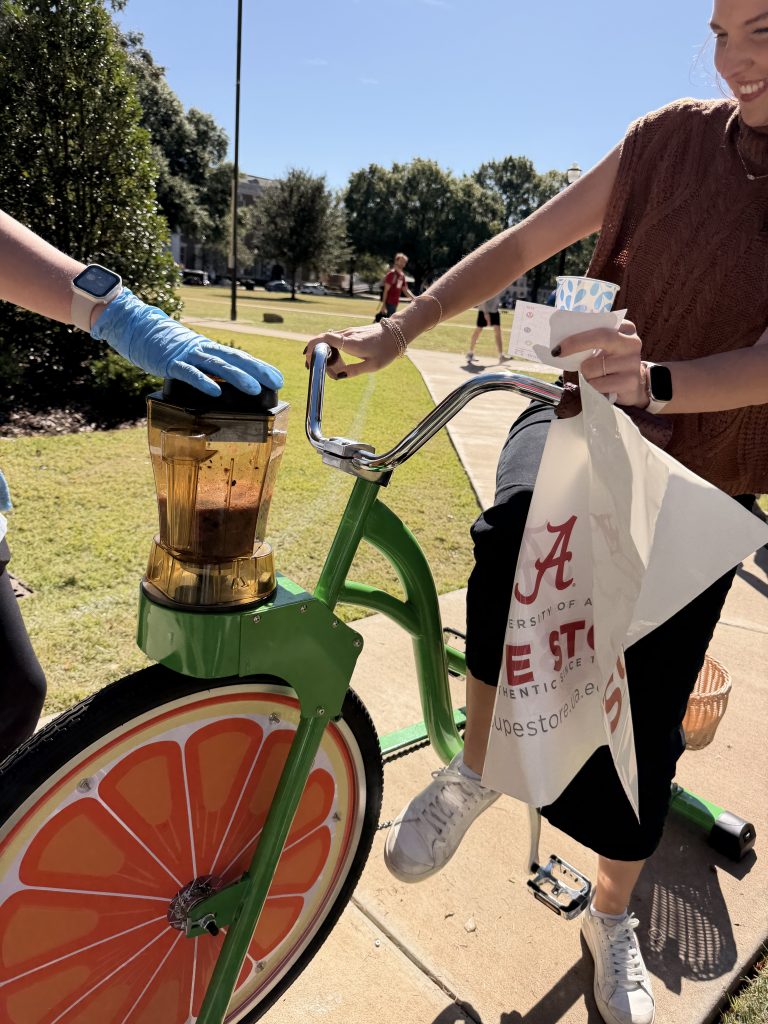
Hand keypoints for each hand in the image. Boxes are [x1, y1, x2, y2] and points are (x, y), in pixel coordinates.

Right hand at [91, 289, 282, 396]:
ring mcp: (188, 355)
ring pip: (218, 366)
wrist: (137, 328)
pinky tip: (216, 392)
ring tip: (254, 389)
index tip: (278, 379)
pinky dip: (204, 382)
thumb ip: (207, 368)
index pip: (241, 357)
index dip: (260, 367)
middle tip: (276, 383)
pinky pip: (190, 373)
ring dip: (238, 377)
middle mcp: (203, 349)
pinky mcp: (171, 363)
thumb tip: (226, 385)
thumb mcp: (191, 356)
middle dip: (257, 372)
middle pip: (236, 360)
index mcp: (210, 349)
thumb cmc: (166, 347)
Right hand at [305, 321, 400, 378]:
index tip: (308, 359)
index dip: (312, 346)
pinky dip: (330, 349)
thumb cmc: (386, 350)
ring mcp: (348, 332)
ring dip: (322, 352)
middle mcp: (347, 335)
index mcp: (351, 343)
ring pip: (327, 340)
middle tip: (313, 368)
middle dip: (314, 353)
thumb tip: (338, 376)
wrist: (397, 332)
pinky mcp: (350, 332)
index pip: (325, 339)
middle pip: (322, 340)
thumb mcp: (373, 366)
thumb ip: (354, 371)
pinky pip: (334, 340)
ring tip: (326, 367)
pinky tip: (334, 360)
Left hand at [553, 319, 645, 406]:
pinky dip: (592, 387)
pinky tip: (601, 386)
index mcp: (626, 328)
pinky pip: (597, 384)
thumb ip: (590, 340)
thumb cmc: (611, 363)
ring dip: (585, 374)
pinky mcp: (630, 382)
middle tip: (558, 353)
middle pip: (601, 338)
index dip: (577, 335)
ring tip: (594, 375)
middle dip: (575, 344)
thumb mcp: (604, 348)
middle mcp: (632, 342)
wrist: (634, 385)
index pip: (599, 326)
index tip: (559, 345)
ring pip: (593, 367)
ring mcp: (632, 362)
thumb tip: (561, 345)